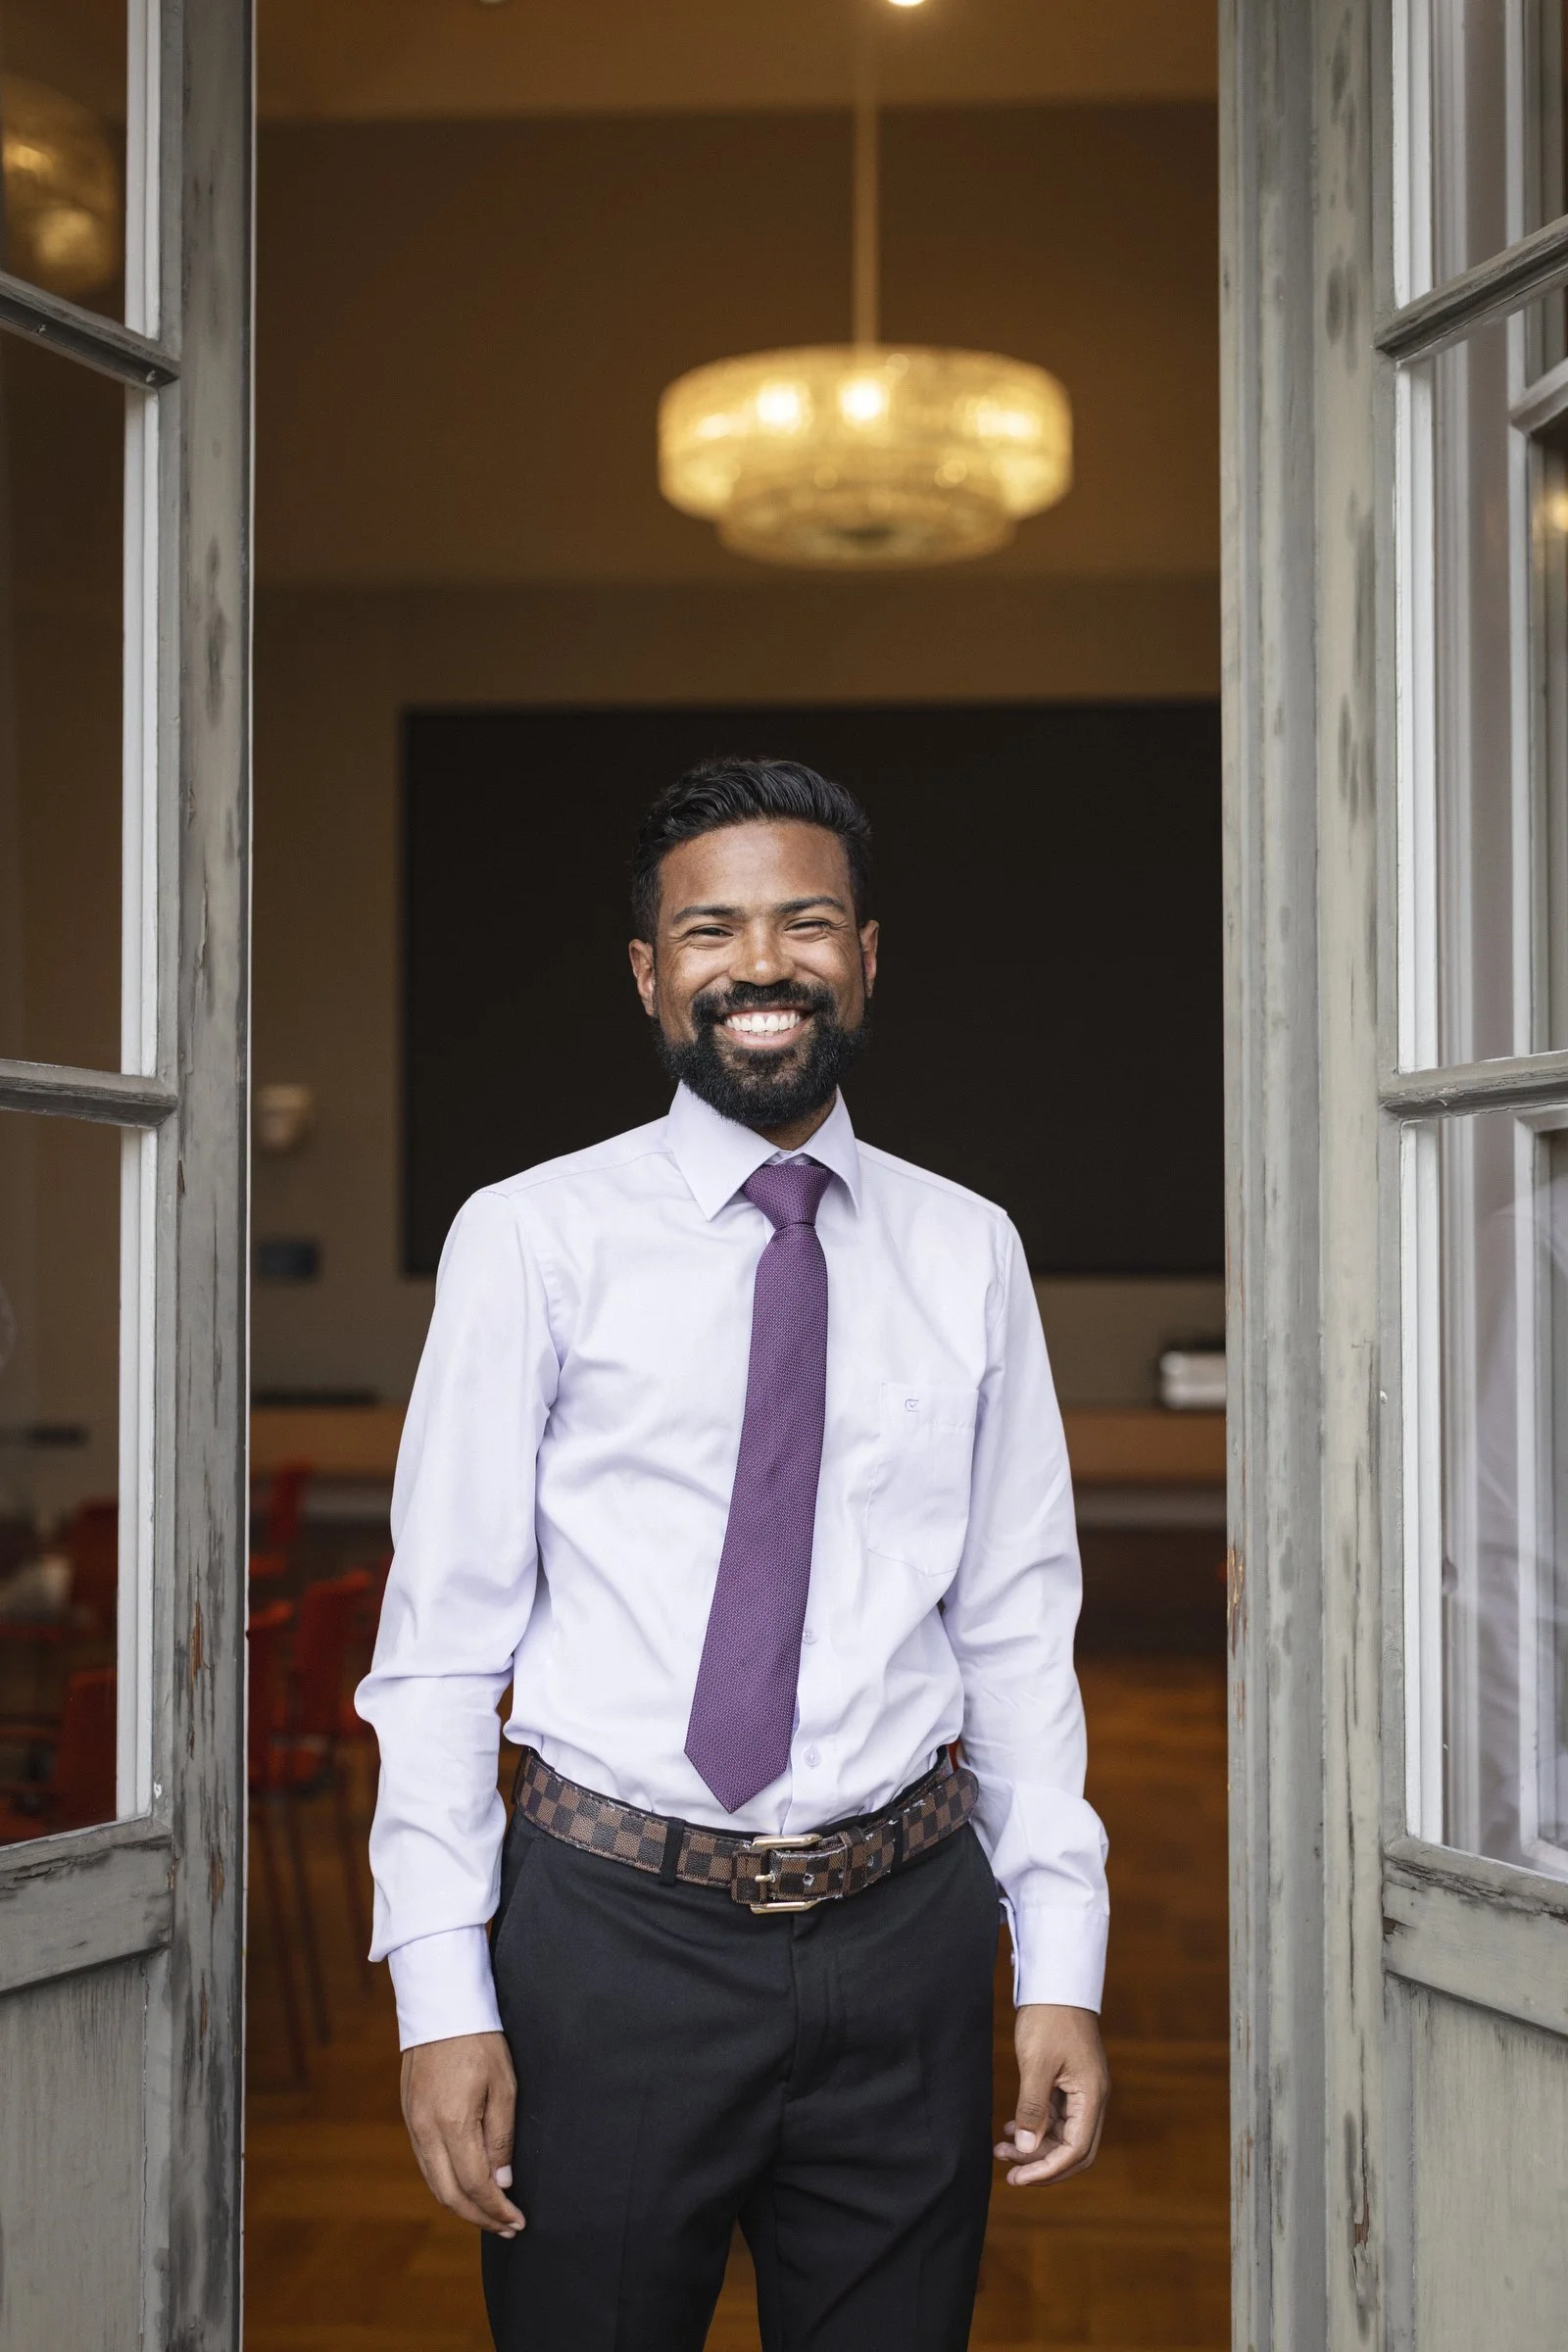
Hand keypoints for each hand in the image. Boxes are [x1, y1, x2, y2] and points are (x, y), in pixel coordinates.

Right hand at [400, 2031, 524, 2235]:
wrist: (441, 2005)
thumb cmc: (480, 2040)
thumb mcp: (504, 2086)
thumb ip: (501, 2138)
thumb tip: (502, 2182)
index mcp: (452, 2123)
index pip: (475, 2185)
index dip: (497, 2210)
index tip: (518, 2221)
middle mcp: (425, 2130)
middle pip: (449, 2195)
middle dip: (480, 2217)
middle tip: (507, 2227)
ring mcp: (412, 2124)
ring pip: (434, 2183)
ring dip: (462, 2204)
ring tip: (490, 2213)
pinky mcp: (409, 2116)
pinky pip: (425, 2164)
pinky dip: (446, 2183)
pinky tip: (466, 2185)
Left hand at [995, 2003, 1109, 2185]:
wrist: (1056, 1982)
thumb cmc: (1049, 2018)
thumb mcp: (1036, 2063)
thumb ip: (1032, 2108)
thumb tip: (1027, 2149)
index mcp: (1091, 2096)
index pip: (1076, 2149)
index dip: (1048, 2169)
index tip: (1018, 2178)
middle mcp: (1092, 2099)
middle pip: (1074, 2150)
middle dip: (1042, 2165)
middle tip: (1009, 2173)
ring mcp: (1081, 2091)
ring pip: (1062, 2135)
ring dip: (1034, 2147)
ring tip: (1001, 2150)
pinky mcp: (1069, 2083)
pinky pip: (1055, 2118)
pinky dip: (1035, 2128)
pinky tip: (1010, 2128)